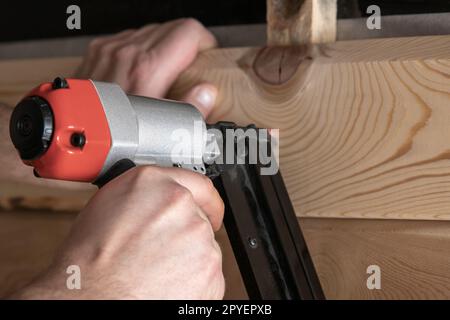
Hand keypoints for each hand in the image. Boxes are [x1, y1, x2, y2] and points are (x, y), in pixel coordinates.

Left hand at [1, 18, 216, 189]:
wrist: (69, 132)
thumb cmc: (108, 135)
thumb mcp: (158, 130)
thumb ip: (189, 109)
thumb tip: (206, 93)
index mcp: (147, 67)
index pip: (188, 31)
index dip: (204, 42)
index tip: (205, 56)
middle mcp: (127, 51)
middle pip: (172, 27)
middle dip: (187, 44)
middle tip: (190, 66)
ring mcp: (110, 49)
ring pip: (152, 30)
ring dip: (165, 45)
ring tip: (167, 70)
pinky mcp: (98, 52)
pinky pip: (131, 38)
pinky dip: (143, 48)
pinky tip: (144, 69)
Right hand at [14, 166, 224, 298]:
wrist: (92, 298)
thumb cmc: (89, 262)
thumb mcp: (108, 207)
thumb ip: (144, 196)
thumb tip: (155, 200)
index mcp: (153, 183)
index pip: (196, 183)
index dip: (204, 199)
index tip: (209, 208)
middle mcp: (179, 203)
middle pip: (198, 217)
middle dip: (184, 233)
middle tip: (162, 249)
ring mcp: (198, 236)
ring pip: (203, 246)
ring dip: (188, 256)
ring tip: (156, 269)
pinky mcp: (210, 268)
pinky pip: (208, 271)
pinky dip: (193, 278)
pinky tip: (165, 282)